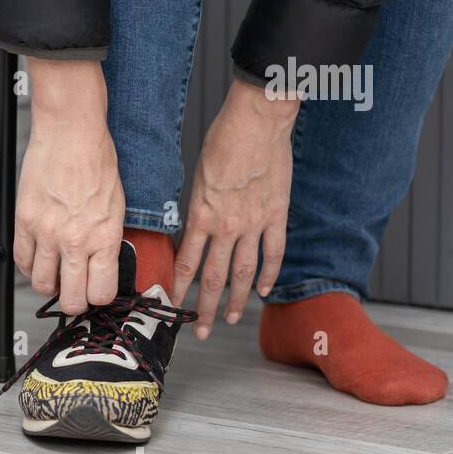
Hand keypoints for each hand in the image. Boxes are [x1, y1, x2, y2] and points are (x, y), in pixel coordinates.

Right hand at [15, 58, 124, 314]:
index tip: (95, 291)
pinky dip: (28, 265)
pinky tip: (37, 257)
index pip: (102, 293)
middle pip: (71, 299)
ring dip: (48, 284)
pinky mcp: (24, 221)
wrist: (70, 132)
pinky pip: (21, 260)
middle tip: (73, 292)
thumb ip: (108, 239)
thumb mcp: (117, 206)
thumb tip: (102, 264)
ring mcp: (47, 233)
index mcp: (105, 237)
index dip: (98, 297)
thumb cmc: (97, 161)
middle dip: (74, 301)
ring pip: (41, 284)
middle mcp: (76, 241)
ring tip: (54, 273)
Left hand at [174, 79, 296, 337]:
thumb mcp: (197, 177)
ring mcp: (254, 224)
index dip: (181, 290)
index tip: (175, 308)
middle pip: (214, 277)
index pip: (187, 263)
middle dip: (205, 308)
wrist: (256, 123)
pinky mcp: (277, 216)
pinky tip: (263, 291)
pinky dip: (269, 275)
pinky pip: (273, 253)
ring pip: (243, 272)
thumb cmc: (223, 142)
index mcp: (201, 215)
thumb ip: (197, 209)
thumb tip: (194, 231)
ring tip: (230, 318)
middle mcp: (226, 226)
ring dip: (235, 299)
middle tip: (202, 330)